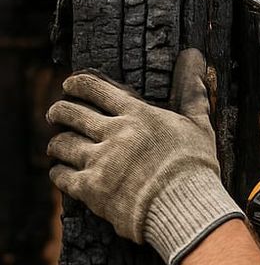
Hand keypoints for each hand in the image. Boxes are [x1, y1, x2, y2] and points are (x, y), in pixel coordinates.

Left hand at [47, 49, 243, 264]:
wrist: (187, 209)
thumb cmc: (197, 168)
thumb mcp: (199, 126)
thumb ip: (190, 92)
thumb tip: (195, 55)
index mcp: (137, 115)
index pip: (94, 88)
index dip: (76, 84)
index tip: (70, 86)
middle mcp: (114, 134)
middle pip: (69, 113)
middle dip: (59, 111)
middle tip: (56, 114)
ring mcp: (101, 162)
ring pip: (62, 144)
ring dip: (57, 143)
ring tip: (58, 146)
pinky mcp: (92, 190)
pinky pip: (62, 176)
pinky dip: (59, 172)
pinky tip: (63, 172)